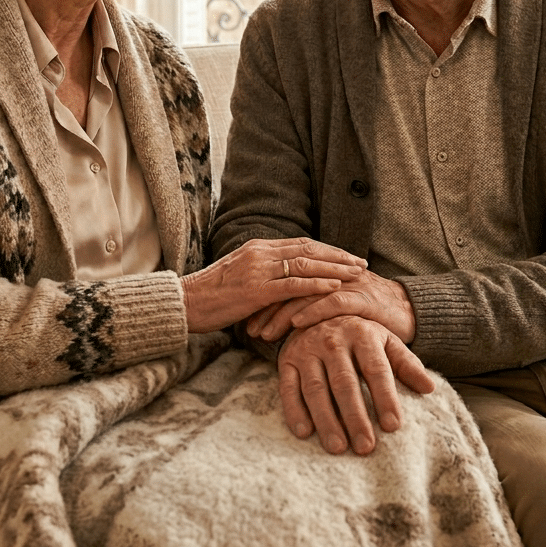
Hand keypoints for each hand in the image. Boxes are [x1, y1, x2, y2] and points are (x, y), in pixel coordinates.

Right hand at [181, 237, 366, 333]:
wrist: (184, 303)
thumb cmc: (210, 297)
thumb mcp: (239, 278)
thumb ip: (263, 275)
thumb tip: (285, 284)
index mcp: (257, 247)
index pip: (300, 243)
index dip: (327, 249)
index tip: (348, 256)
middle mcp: (260, 253)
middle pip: (308, 249)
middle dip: (338, 255)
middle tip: (361, 262)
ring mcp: (257, 269)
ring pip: (304, 263)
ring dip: (334, 268)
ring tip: (356, 274)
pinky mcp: (255, 290)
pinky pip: (292, 284)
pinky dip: (316, 284)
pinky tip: (334, 287)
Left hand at [248, 268, 414, 342]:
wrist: (408, 311)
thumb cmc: (368, 313)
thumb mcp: (335, 306)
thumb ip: (312, 306)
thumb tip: (282, 321)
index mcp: (323, 273)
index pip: (285, 280)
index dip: (264, 298)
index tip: (245, 318)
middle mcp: (332, 275)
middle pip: (290, 284)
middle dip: (267, 307)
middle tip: (249, 329)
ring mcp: (346, 285)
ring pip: (306, 294)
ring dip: (283, 314)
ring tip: (265, 333)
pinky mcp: (362, 298)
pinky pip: (333, 302)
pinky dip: (313, 312)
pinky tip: (296, 326)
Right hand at [278, 316, 434, 455]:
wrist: (316, 312)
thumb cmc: (359, 336)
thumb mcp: (385, 341)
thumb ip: (406, 364)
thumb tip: (429, 388)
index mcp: (362, 334)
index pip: (376, 370)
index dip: (385, 398)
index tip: (393, 426)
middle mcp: (333, 340)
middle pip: (344, 383)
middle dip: (355, 417)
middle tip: (365, 447)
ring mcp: (307, 350)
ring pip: (316, 389)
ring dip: (326, 419)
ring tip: (338, 447)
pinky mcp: (287, 360)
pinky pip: (288, 388)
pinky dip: (295, 411)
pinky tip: (304, 433)